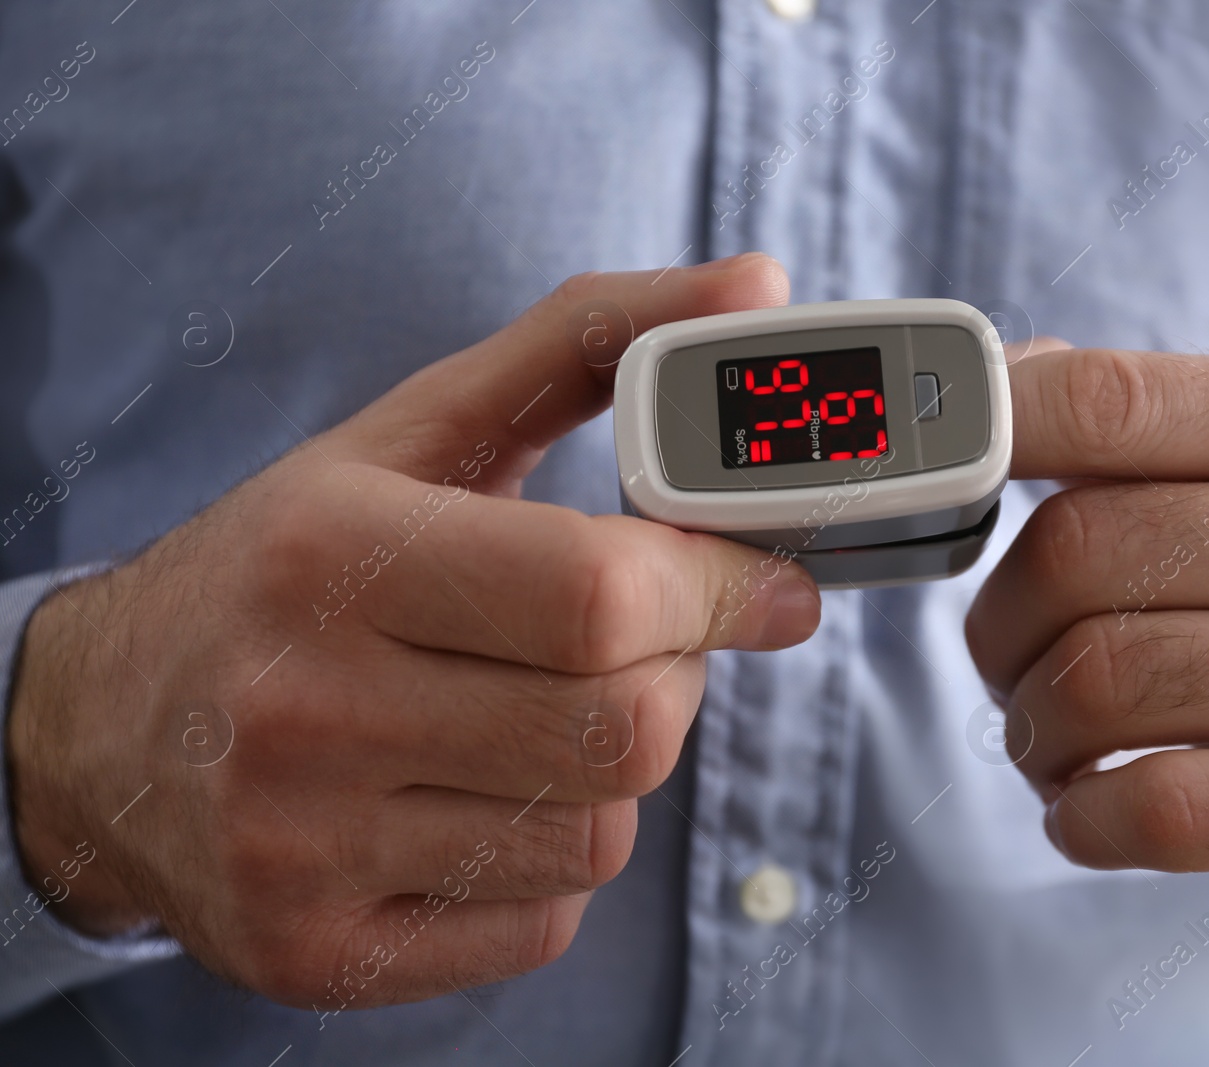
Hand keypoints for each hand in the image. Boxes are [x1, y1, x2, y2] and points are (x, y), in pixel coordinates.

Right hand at [7, 254, 820, 1009]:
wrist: (104, 731)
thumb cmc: (292, 565)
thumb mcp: (416, 433)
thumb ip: (589, 344)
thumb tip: (755, 286)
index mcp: (333, 554)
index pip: (602, 597)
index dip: (724, 588)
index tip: (772, 582)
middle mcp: (304, 710)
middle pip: (627, 729)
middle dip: (674, 676)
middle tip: (639, 643)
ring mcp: (304, 851)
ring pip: (600, 831)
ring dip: (613, 767)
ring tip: (538, 713)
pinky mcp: (319, 955)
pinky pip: (544, 921)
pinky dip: (554, 857)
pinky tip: (483, 799)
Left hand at [967, 344, 1208, 984]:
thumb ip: (1138, 436)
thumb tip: (1006, 372)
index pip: (1106, 401)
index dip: (980, 438)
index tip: (926, 485)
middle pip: (1077, 551)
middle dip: (1000, 628)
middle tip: (1013, 669)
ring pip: (1100, 680)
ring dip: (1033, 732)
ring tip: (1055, 746)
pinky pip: (1154, 803)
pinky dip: (1080, 816)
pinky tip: (1088, 812)